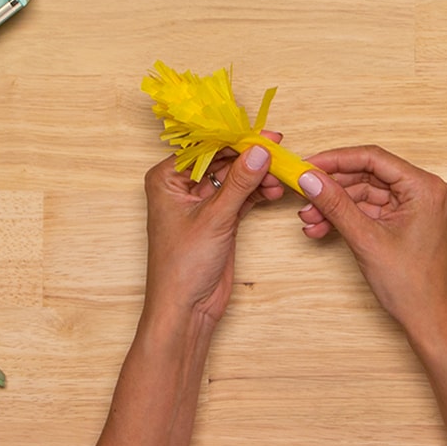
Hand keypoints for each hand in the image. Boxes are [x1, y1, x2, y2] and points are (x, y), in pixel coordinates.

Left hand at [144, 139, 282, 325]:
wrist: (186, 309)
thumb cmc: (182, 267)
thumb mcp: (214, 219)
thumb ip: (239, 183)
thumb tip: (259, 151)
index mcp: (167, 178)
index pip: (205, 147)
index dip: (235, 140)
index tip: (264, 136)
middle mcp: (181, 186)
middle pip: (222, 159)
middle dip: (250, 158)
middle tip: (279, 154)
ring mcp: (201, 202)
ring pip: (234, 177)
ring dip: (257, 176)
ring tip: (279, 177)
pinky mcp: (218, 219)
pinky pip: (240, 196)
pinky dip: (257, 192)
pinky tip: (274, 190)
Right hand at [296, 145, 446, 341]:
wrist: (427, 321)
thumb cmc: (412, 285)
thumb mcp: (366, 239)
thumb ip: (336, 204)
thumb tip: (310, 179)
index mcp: (424, 188)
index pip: (373, 158)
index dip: (335, 160)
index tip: (307, 165)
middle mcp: (422, 191)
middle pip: (366, 175)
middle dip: (331, 187)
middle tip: (302, 192)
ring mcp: (412, 207)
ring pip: (362, 194)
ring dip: (334, 205)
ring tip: (308, 218)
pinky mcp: (402, 221)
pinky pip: (367, 210)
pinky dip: (344, 218)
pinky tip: (320, 228)